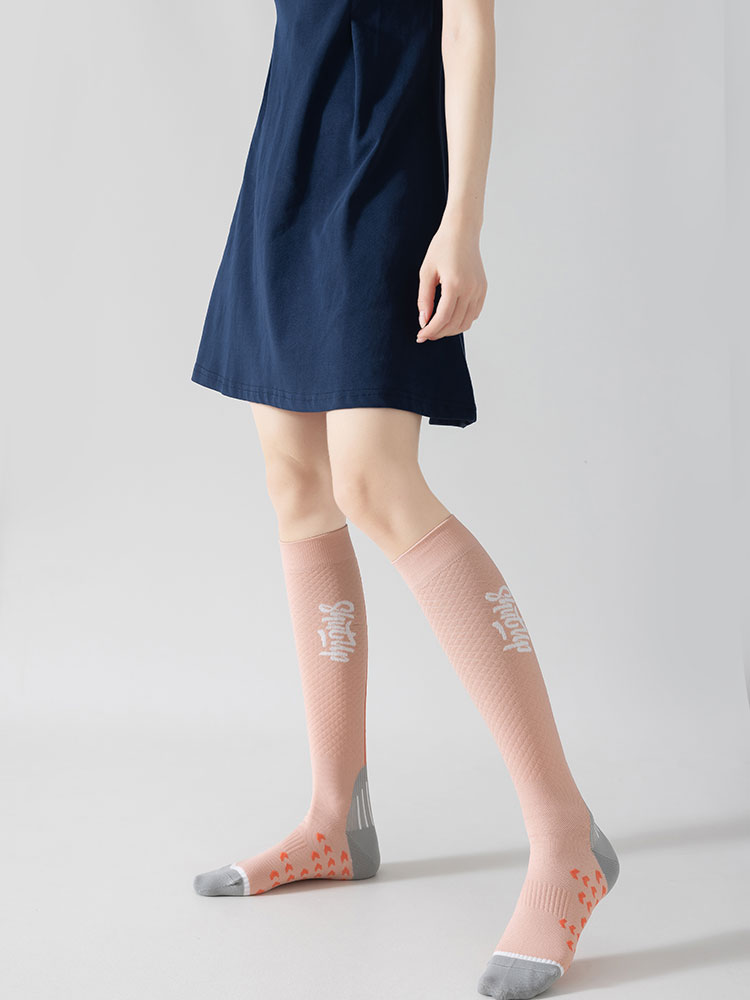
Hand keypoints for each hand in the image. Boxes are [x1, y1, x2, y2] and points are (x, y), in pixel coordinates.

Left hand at [416, 215, 486, 342]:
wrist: (462, 231)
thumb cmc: (441, 248)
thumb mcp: (426, 272)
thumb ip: (424, 299)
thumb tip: (423, 321)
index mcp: (455, 284)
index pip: (443, 318)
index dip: (431, 330)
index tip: (420, 336)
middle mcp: (470, 289)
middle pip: (455, 323)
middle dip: (439, 333)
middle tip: (426, 334)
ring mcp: (479, 290)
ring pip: (466, 322)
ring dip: (451, 330)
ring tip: (437, 328)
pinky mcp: (483, 289)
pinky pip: (474, 314)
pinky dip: (462, 321)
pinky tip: (450, 319)